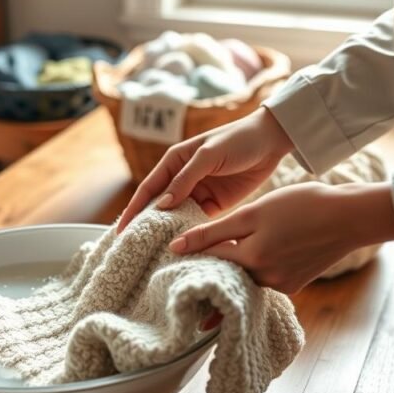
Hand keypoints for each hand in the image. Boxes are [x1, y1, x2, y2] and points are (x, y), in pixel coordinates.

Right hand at [117, 107, 293, 232]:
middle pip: (159, 205)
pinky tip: (185, 246)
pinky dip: (191, 232)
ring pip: (177, 216)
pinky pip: (197, 221)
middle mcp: (182, 178)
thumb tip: (161, 205)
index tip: (122, 231)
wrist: (271, 142)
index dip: (134, 209)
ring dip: (169, 231)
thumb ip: (185, 180)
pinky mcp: (215, 204)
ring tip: (157, 252)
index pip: (148, 188)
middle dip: (147, 224)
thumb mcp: (208, 156)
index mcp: (174, 161)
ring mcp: (198, 192)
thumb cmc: (237, 140)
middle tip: (134, 248)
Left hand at [169, 182, 393, 293]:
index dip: (190, 258)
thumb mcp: (254, 212)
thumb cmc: (302, 205)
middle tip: (183, 280)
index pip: (209, 263)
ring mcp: (283, 284)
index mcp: (251, 260)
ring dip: (232, 273)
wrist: (350, 216)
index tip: (170, 259)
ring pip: (246, 279)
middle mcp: (265, 280)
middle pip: (227, 277)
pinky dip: (255, 270)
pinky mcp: (296, 283)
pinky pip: (266, 278)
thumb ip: (214, 231)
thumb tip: (178, 247)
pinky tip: (252, 258)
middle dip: (208, 276)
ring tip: (214, 266)